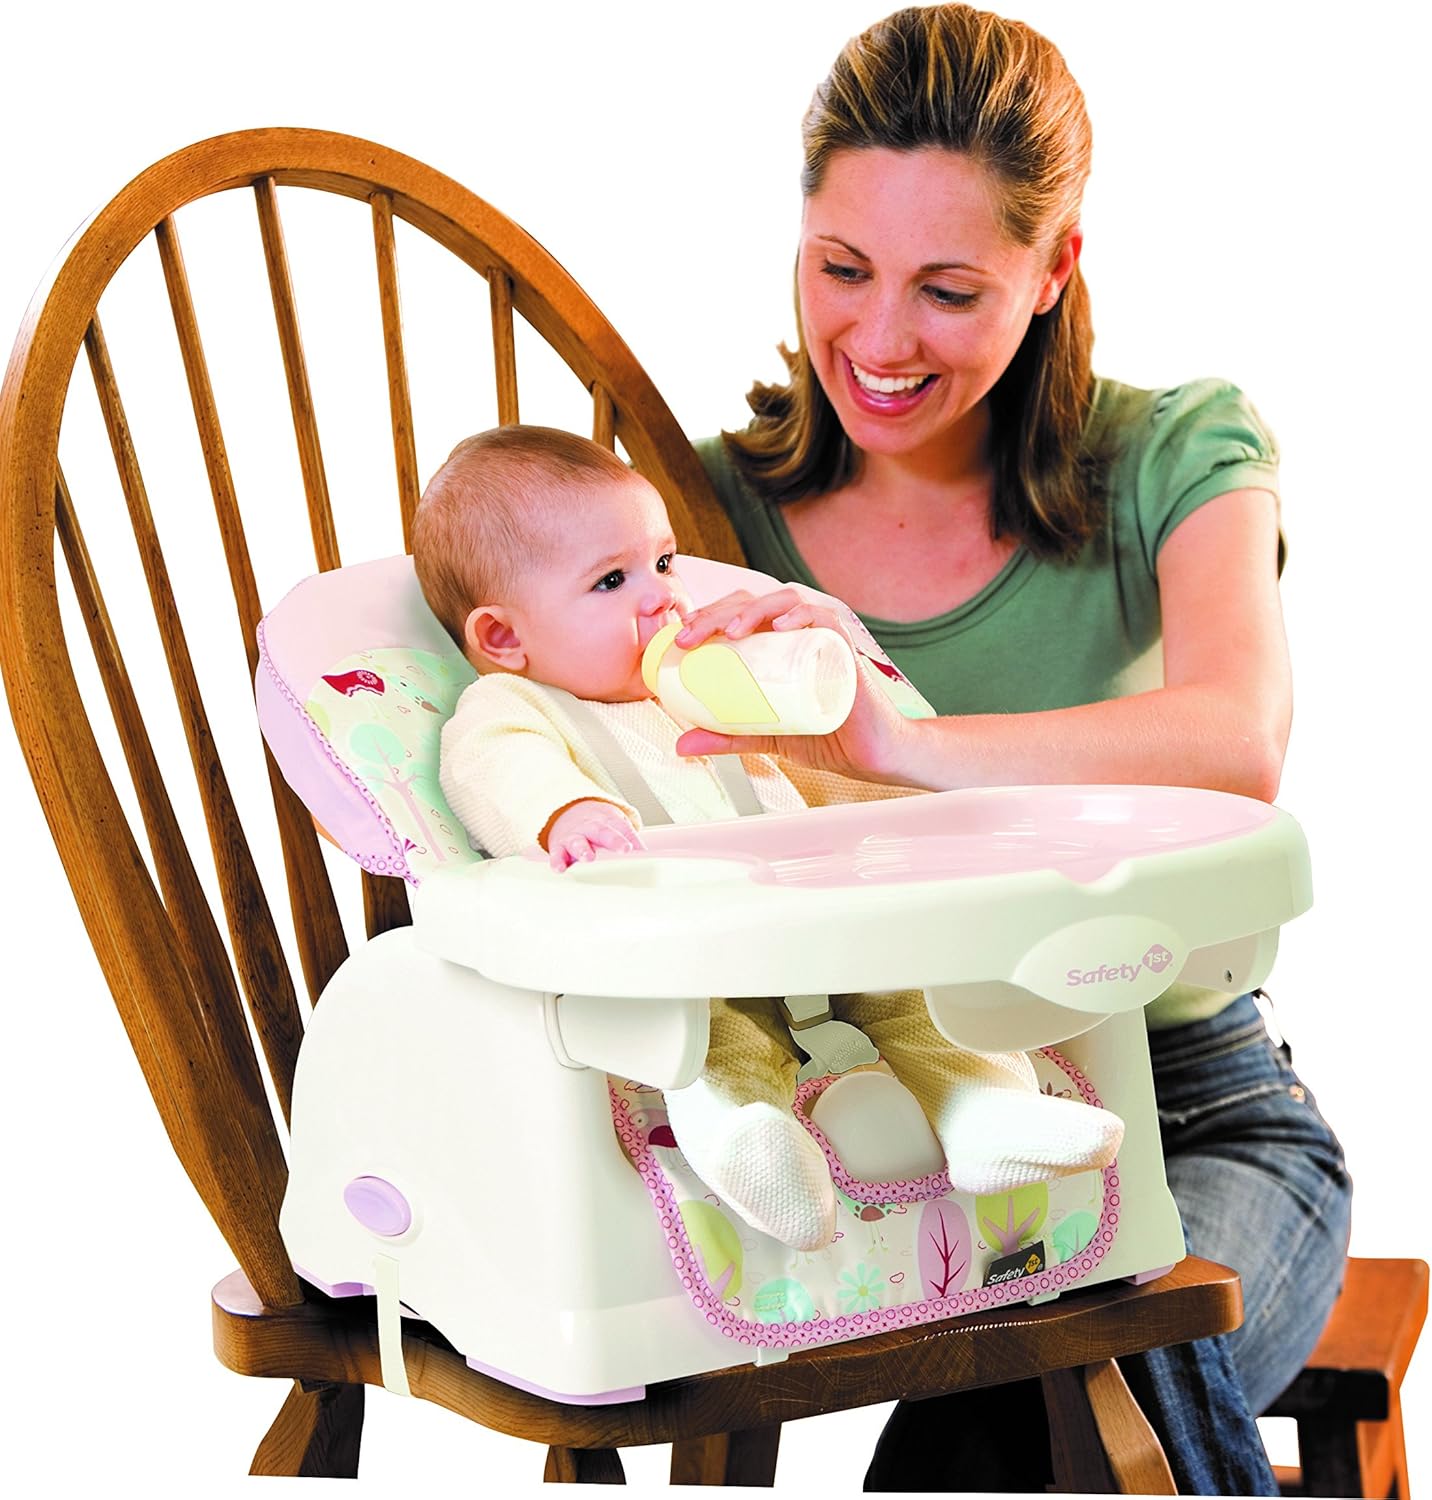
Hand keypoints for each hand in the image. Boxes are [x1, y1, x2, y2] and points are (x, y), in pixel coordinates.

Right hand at [544, 799, 643, 870]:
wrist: (566, 811)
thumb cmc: (596, 824)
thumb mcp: (614, 824)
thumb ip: (628, 837)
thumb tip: (646, 852)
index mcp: (607, 821)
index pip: (621, 827)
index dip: (629, 837)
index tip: (636, 848)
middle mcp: (590, 827)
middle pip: (602, 831)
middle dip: (613, 840)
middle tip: (623, 848)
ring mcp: (574, 836)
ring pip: (578, 842)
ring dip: (583, 849)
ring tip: (588, 858)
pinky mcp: (559, 846)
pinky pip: (557, 854)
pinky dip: (557, 861)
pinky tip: (560, 868)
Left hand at [673, 589, 911, 781]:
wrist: (871, 756)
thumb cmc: (826, 735)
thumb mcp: (764, 735)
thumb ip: (726, 735)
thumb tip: (682, 744)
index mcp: (777, 646)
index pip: (738, 615)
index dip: (706, 618)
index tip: (679, 639)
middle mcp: (798, 634)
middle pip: (754, 604)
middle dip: (717, 614)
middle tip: (689, 638)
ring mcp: (822, 638)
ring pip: (786, 603)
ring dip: (754, 610)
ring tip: (730, 631)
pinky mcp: (845, 649)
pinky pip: (825, 619)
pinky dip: (803, 616)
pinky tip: (782, 626)